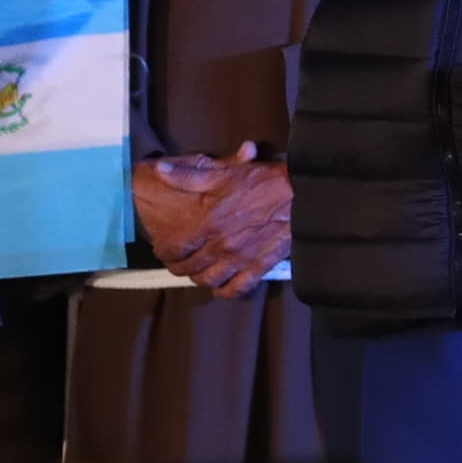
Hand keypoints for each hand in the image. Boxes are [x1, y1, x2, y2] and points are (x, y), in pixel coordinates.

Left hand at [131, 149, 293, 295]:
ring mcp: (240, 259)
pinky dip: (226, 291)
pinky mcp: (259, 267)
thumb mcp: (222, 173)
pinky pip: (237, 288)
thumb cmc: (261, 182)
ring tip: (196, 272)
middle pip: (190, 268)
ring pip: (210, 280)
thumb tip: (160, 172)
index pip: (175, 248)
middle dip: (178, 267)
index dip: (163, 251)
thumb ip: (188, 176)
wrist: (300, 195)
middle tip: (176, 263)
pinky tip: (221, 286)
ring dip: (199, 278)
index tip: (161, 249)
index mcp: (208, 224)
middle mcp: (221, 246)